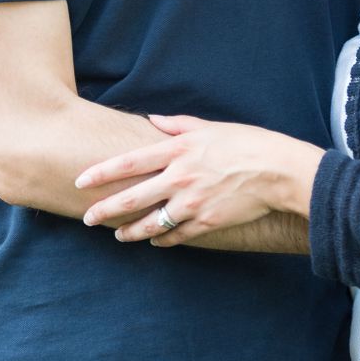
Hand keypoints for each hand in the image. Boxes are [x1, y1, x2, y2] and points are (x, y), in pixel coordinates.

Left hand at [75, 115, 324, 247]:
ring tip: (118, 236)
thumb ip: (177, 125)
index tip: (80, 181)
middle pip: (131, 198)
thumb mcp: (211, 127)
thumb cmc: (248, 144)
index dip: (100, 173)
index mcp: (178, 151)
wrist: (279, 172)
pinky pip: (176, 236)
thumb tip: (153, 119)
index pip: (128, 163)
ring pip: (151, 224)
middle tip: (87, 219)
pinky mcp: (207, 223)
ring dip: (130, 232)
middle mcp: (180, 178)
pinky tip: (153, 241)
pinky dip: (162, 240)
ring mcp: (192, 204)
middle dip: (105, 211)